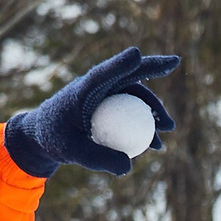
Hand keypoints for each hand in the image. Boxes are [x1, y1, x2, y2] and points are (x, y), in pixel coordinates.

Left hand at [3, 47, 180, 177]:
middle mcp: (97, 87)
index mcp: (83, 89)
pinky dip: (147, 125)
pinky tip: (156, 145)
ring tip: (167, 129)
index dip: (121, 63)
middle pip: (129, 74)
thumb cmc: (54, 139)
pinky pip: (134, 111)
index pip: (104, 73)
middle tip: (174, 62)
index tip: (137, 54)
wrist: (45, 137)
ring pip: (136, 95)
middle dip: (153, 66)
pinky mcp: (110, 107)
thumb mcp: (73, 153)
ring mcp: (106, 96)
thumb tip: (128, 166)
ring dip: (155, 108)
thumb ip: (99, 159)